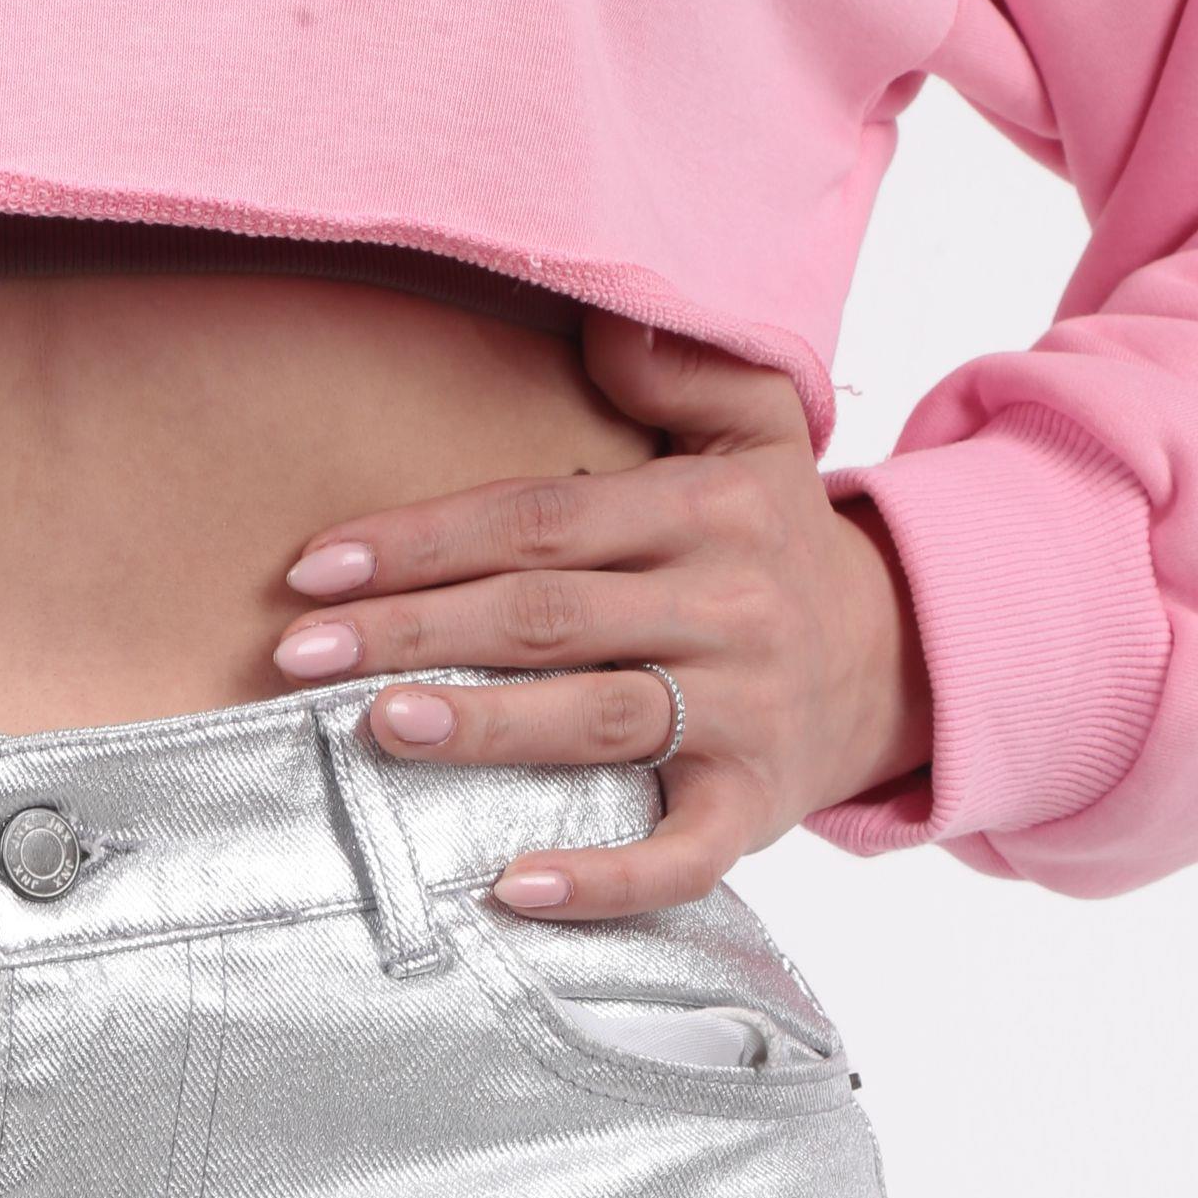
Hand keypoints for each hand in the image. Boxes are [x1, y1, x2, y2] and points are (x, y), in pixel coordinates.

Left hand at [267, 313, 930, 918]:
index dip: (424, 542)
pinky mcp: (754, 809)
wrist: (898, 660)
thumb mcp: (758, 432)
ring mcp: (743, 716)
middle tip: (299, 653)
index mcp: (708, 512)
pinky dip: (600, 880)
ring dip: (486, 728)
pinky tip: (512, 887)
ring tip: (380, 725)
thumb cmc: (779, 547)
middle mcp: (728, 608)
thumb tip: (604, 311)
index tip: (316, 569)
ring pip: (599, 720)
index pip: (541, 520)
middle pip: (548, 617)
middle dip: (416, 630)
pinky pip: (676, 858)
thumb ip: (683, 368)